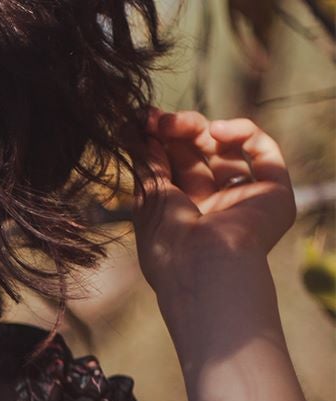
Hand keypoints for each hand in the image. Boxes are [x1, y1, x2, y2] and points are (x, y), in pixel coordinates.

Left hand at [130, 106, 296, 297]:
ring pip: (227, 150)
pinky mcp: (274, 193)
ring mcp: (243, 200)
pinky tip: (217, 130)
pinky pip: (264, 152)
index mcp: (180, 215)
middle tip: (157, 120)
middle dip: (177, 132)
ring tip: (175, 123)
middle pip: (199, 156)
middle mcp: (212, 208)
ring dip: (201, 129)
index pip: (174, 168)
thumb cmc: (168, 243)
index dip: (159, 143)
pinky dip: (243, 132)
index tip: (141, 121)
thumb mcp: (149, 198)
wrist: (202, 267)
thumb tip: (139, 132)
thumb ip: (148, 163)